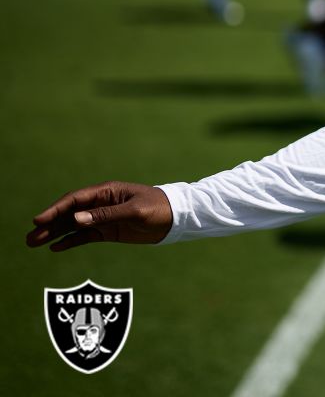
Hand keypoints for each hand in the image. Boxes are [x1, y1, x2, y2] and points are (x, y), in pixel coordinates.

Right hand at [26, 181, 173, 251]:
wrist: (178, 219)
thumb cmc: (159, 208)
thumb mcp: (134, 211)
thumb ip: (106, 215)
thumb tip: (77, 218)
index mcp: (108, 192)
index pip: (75, 200)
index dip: (56, 210)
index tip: (39, 221)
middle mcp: (102, 204)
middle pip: (70, 213)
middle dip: (49, 225)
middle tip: (29, 238)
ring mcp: (104, 218)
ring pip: (74, 226)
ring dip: (54, 234)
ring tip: (34, 244)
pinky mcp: (109, 231)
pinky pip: (85, 236)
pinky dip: (70, 241)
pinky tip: (55, 248)